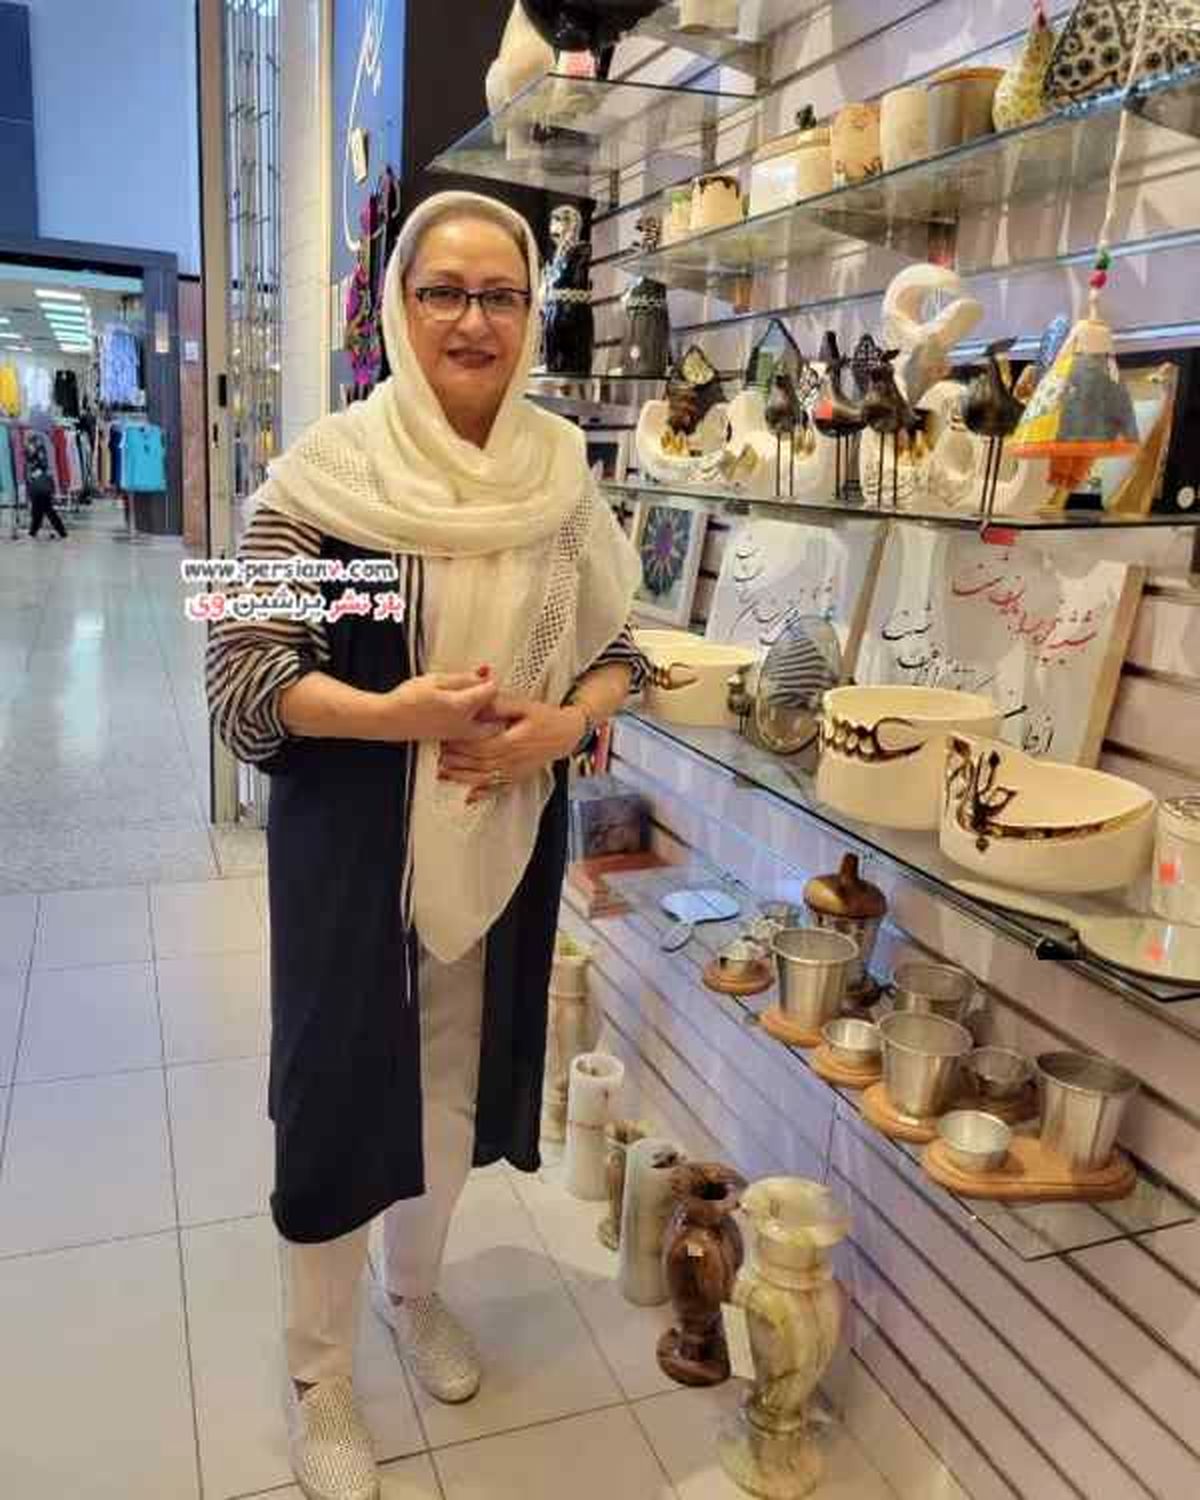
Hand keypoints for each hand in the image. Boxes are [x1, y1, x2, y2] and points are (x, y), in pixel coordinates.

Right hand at [375, 671, 500, 742]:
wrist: (389, 720)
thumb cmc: (408, 699)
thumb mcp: (435, 680)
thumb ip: (462, 679)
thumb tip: (482, 675)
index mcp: (462, 706)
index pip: (491, 692)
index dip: (491, 680)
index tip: (486, 674)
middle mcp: (465, 724)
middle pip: (496, 716)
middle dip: (496, 704)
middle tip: (488, 692)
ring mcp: (459, 734)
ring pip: (487, 728)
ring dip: (489, 717)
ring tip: (479, 704)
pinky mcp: (453, 739)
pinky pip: (475, 734)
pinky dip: (477, 725)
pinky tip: (465, 714)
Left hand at [438, 693, 585, 803]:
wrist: (565, 734)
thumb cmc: (545, 718)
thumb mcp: (524, 705)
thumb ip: (500, 705)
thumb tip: (479, 703)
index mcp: (511, 742)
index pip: (479, 745)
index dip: (460, 744)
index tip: (445, 739)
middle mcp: (512, 761)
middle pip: (477, 763)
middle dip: (455, 761)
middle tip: (438, 755)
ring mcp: (514, 772)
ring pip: (483, 779)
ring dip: (462, 778)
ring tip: (442, 774)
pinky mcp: (517, 778)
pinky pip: (497, 789)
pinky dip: (482, 794)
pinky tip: (469, 797)